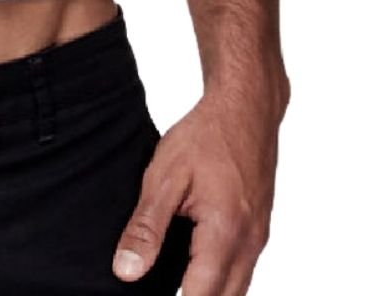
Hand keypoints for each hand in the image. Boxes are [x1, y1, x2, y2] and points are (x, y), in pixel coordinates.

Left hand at [112, 80, 288, 294]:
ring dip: (206, 291)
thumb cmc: (205, 136)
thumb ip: (146, 228)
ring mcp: (259, 239)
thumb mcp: (164, 177)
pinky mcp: (259, 230)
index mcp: (225, 235)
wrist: (245, 109)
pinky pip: (241, 270)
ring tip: (168, 277)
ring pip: (235, 290)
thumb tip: (126, 272)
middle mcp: (249, 245)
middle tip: (155, 287)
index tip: (145, 294)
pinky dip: (219, 277)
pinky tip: (191, 263)